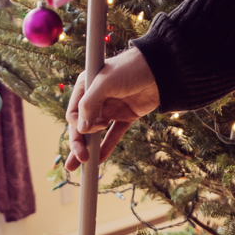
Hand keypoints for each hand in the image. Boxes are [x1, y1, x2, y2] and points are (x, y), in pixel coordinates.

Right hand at [64, 47, 160, 170]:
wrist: (161, 68)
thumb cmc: (130, 68)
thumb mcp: (105, 83)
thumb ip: (89, 104)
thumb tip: (80, 129)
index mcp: (86, 87)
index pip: (72, 113)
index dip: (78, 125)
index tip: (93, 126)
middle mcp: (96, 98)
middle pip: (81, 126)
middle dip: (78, 144)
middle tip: (79, 160)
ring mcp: (111, 108)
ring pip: (95, 133)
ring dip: (88, 149)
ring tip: (82, 167)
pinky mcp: (126, 116)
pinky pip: (114, 134)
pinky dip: (107, 146)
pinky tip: (100, 160)